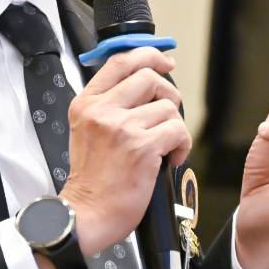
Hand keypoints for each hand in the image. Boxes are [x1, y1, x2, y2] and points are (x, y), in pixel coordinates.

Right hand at [58, 47, 189, 257]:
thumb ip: (109, 106)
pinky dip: (182, 145)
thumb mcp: (88, 131)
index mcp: (87, 103)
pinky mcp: (141, 147)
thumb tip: (146, 85)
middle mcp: (102, 111)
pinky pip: (177, 130)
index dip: (149, 54)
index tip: (165, 62)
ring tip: (166, 145)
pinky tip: (171, 158)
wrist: (87, 213)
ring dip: (175, 126)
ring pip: (168, 106)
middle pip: (150, 77)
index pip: (120, 61)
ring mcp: (122, 128)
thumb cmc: (92, 180)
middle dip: (168, 94)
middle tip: (167, 114)